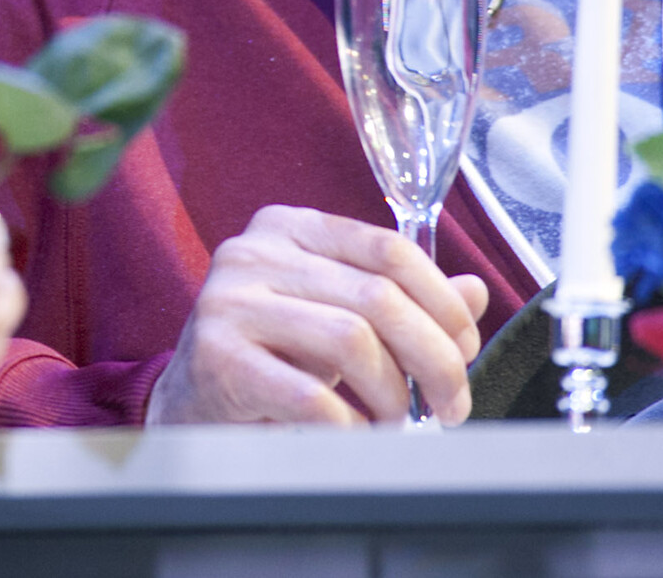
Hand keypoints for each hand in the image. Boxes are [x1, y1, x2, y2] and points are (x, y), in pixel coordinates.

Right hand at [145, 206, 490, 426]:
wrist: (188, 404)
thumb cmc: (269, 357)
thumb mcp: (334, 314)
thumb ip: (400, 299)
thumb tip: (473, 293)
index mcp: (288, 228)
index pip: (388, 247)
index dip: (443, 301)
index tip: (465, 349)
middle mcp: (254, 253)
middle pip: (379, 296)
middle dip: (434, 359)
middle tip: (451, 405)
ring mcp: (229, 302)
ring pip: (351, 340)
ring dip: (393, 395)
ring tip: (394, 422)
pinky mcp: (217, 358)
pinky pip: (309, 395)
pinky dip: (349, 425)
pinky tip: (355, 435)